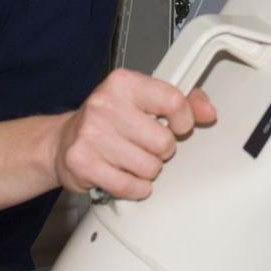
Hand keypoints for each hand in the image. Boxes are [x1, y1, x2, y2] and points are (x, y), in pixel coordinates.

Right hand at [52, 68, 216, 200]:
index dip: (184, 120)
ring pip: (149, 167)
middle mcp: (105, 105)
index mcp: (123, 83)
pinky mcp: (83, 163)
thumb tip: (207, 111)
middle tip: (146, 144)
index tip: (178, 125)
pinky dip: (134, 187)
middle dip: (162, 149)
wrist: (63, 140)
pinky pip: (130, 186)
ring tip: (131, 158)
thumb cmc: (108, 119)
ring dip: (147, 170)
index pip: (173, 101)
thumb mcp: (144, 100)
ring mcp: (91, 134)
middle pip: (163, 141)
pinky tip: (124, 174)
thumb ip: (181, 101)